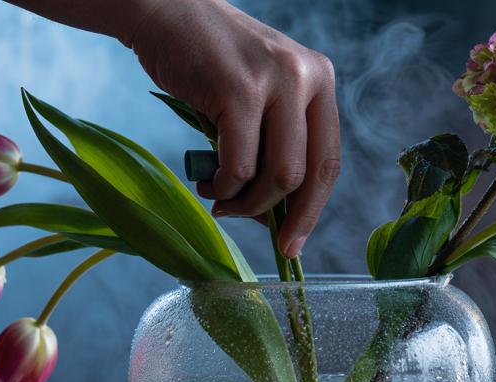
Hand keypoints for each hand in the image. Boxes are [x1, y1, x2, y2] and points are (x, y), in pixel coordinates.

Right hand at [125, 0, 339, 257]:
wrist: (165, 13)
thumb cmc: (208, 62)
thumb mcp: (259, 94)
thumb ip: (275, 143)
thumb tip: (279, 214)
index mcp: (320, 80)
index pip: (329, 160)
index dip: (313, 210)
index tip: (293, 244)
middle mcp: (307, 77)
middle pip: (311, 174)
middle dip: (286, 217)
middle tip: (264, 238)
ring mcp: (276, 82)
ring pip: (279, 175)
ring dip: (248, 203)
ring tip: (222, 201)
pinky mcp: (239, 91)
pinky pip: (239, 165)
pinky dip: (223, 186)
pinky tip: (208, 183)